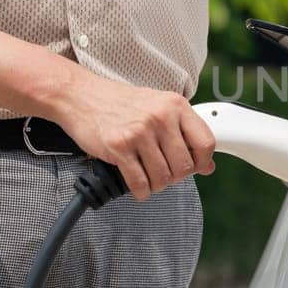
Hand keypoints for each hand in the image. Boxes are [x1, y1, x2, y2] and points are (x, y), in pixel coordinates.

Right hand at [50, 74, 216, 201]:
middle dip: (176, 177)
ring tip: (149, 178)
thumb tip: (207, 165)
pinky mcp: (119, 147)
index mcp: (175, 105)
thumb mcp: (158, 108)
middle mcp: (160, 117)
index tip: (194, 167)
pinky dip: (141, 191)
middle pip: (184, 166)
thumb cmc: (120, 102)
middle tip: (164, 173)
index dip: (202, 162)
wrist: (80, 95)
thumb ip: (184, 133)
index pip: (206, 143)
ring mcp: (139, 132)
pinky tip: (138, 186)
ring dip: (157, 185)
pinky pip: (140, 182)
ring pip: (163, 177)